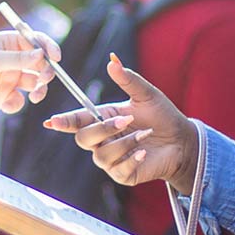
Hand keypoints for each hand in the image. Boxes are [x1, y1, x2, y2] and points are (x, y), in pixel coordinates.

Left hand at [0, 30, 55, 115]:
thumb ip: (17, 59)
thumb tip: (42, 54)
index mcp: (7, 43)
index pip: (35, 42)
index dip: (48, 47)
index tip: (56, 58)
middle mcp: (10, 60)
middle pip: (39, 64)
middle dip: (46, 72)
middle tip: (44, 80)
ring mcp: (7, 79)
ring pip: (33, 84)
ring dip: (38, 90)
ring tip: (33, 96)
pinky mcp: (2, 97)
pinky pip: (18, 100)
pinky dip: (16, 104)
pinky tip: (5, 105)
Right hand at [43, 55, 199, 189]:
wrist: (182, 140)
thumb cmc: (162, 116)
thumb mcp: (146, 95)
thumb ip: (128, 79)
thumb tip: (112, 59)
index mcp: (103, 118)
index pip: (77, 120)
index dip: (63, 121)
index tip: (52, 122)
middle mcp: (102, 140)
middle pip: (83, 139)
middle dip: (102, 129)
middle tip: (126, 120)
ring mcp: (111, 159)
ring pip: (101, 155)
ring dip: (124, 143)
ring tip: (144, 134)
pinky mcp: (123, 175)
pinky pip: (118, 169)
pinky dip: (131, 159)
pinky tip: (144, 151)